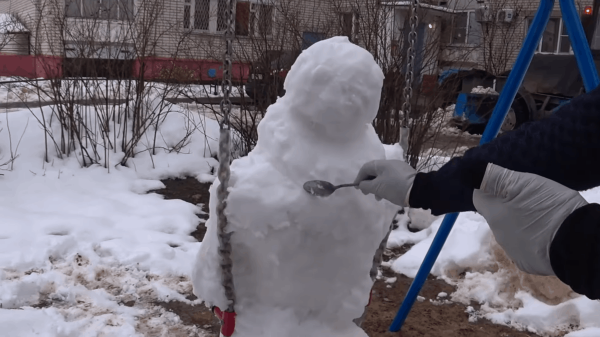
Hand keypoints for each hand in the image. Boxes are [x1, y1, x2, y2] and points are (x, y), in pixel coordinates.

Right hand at [353, 160, 416, 206]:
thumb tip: (361, 184)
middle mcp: (390, 163)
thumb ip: (366, 185)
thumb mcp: (378, 187)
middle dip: (369, 183)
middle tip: (367, 193)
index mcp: (381, 164)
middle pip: (374, 172)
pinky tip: (388, 194)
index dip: (359, 178)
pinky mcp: (405, 175)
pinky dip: (386, 186)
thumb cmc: (395, 187)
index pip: (365, 168)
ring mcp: (398, 168)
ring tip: (379, 197)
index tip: (357, 188)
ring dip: (378, 186)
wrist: (419, 190)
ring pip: (383, 176)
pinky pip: (391, 178)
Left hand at [473, 163, 587, 275]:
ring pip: (510, 231)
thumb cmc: (550, 208)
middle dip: (507, 206)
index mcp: (494, 214)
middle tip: (530, 198)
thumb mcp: (524, 184)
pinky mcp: (527, 263)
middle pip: (496, 215)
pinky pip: (524, 247)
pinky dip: (532, 239)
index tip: (505, 183)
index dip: (490, 188)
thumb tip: (471, 172)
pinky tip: (547, 233)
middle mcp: (498, 234)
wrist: (577, 243)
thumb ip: (495, 178)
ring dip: (520, 223)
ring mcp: (512, 251)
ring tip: (543, 215)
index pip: (479, 198)